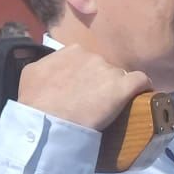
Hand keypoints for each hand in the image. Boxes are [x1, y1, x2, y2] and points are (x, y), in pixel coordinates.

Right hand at [15, 44, 152, 132]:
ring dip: (116, 88)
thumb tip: (53, 67)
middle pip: (104, 67)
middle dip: (101, 81)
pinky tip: (140, 97)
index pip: (87, 59)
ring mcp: (109, 71)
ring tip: (110, 107)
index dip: (86, 75)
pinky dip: (142, 88)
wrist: (48, 122)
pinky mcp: (123, 88)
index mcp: (72, 51)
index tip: (83, 89)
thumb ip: (47, 64)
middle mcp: (92, 56)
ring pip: (120, 77)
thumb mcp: (31, 74)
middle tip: (94, 101)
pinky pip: (141, 81)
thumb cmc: (35, 101)